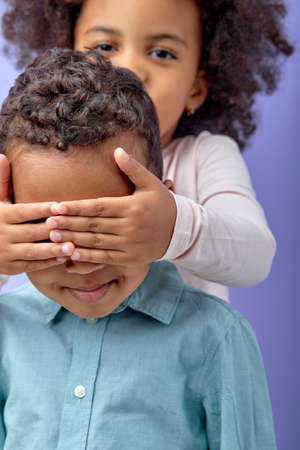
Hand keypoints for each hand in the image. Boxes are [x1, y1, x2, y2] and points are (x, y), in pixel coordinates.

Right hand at [0, 154, 74, 274]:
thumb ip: (1, 181)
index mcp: (2, 216)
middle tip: (71, 226)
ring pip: (33, 251)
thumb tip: (2, 156)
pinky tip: (65, 258)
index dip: (41, 209)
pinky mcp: (13, 267)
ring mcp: (8, 253)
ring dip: (53, 249)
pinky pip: (32, 265)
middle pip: (31, 232)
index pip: (24, 212)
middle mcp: (4, 235)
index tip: (58, 205)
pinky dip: (48, 262)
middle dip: (51, 230)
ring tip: (72, 246)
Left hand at [47, 148, 176, 264]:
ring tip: (53, 237)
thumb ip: (133, 169)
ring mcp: (130, 244)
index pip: (98, 206)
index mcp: (132, 207)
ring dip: (73, 240)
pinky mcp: (130, 258)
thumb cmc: (163, 204)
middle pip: (93, 225)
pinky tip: (71, 253)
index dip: (77, 207)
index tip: (57, 206)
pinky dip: (88, 257)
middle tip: (47, 222)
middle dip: (69, 224)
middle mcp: (130, 226)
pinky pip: (105, 258)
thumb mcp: (151, 183)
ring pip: (96, 242)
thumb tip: (117, 150)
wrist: (180, 231)